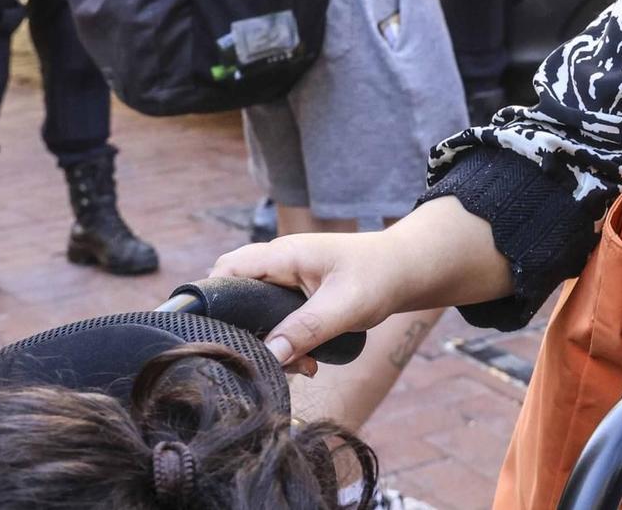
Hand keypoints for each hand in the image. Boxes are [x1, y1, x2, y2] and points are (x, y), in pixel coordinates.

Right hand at [211, 233, 403, 376]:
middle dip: (245, 332)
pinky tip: (308, 361)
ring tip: (301, 365)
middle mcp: (279, 264)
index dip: (214, 300)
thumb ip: (307, 330)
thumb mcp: (345, 307)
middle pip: (235, 295)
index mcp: (284, 255)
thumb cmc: (379, 277)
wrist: (407, 271)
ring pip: (256, 313)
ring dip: (271, 343)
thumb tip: (270, 355)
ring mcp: (287, 279)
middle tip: (269, 360)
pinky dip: (286, 342)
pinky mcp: (297, 295)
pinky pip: (277, 320)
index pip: (227, 269)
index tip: (222, 338)